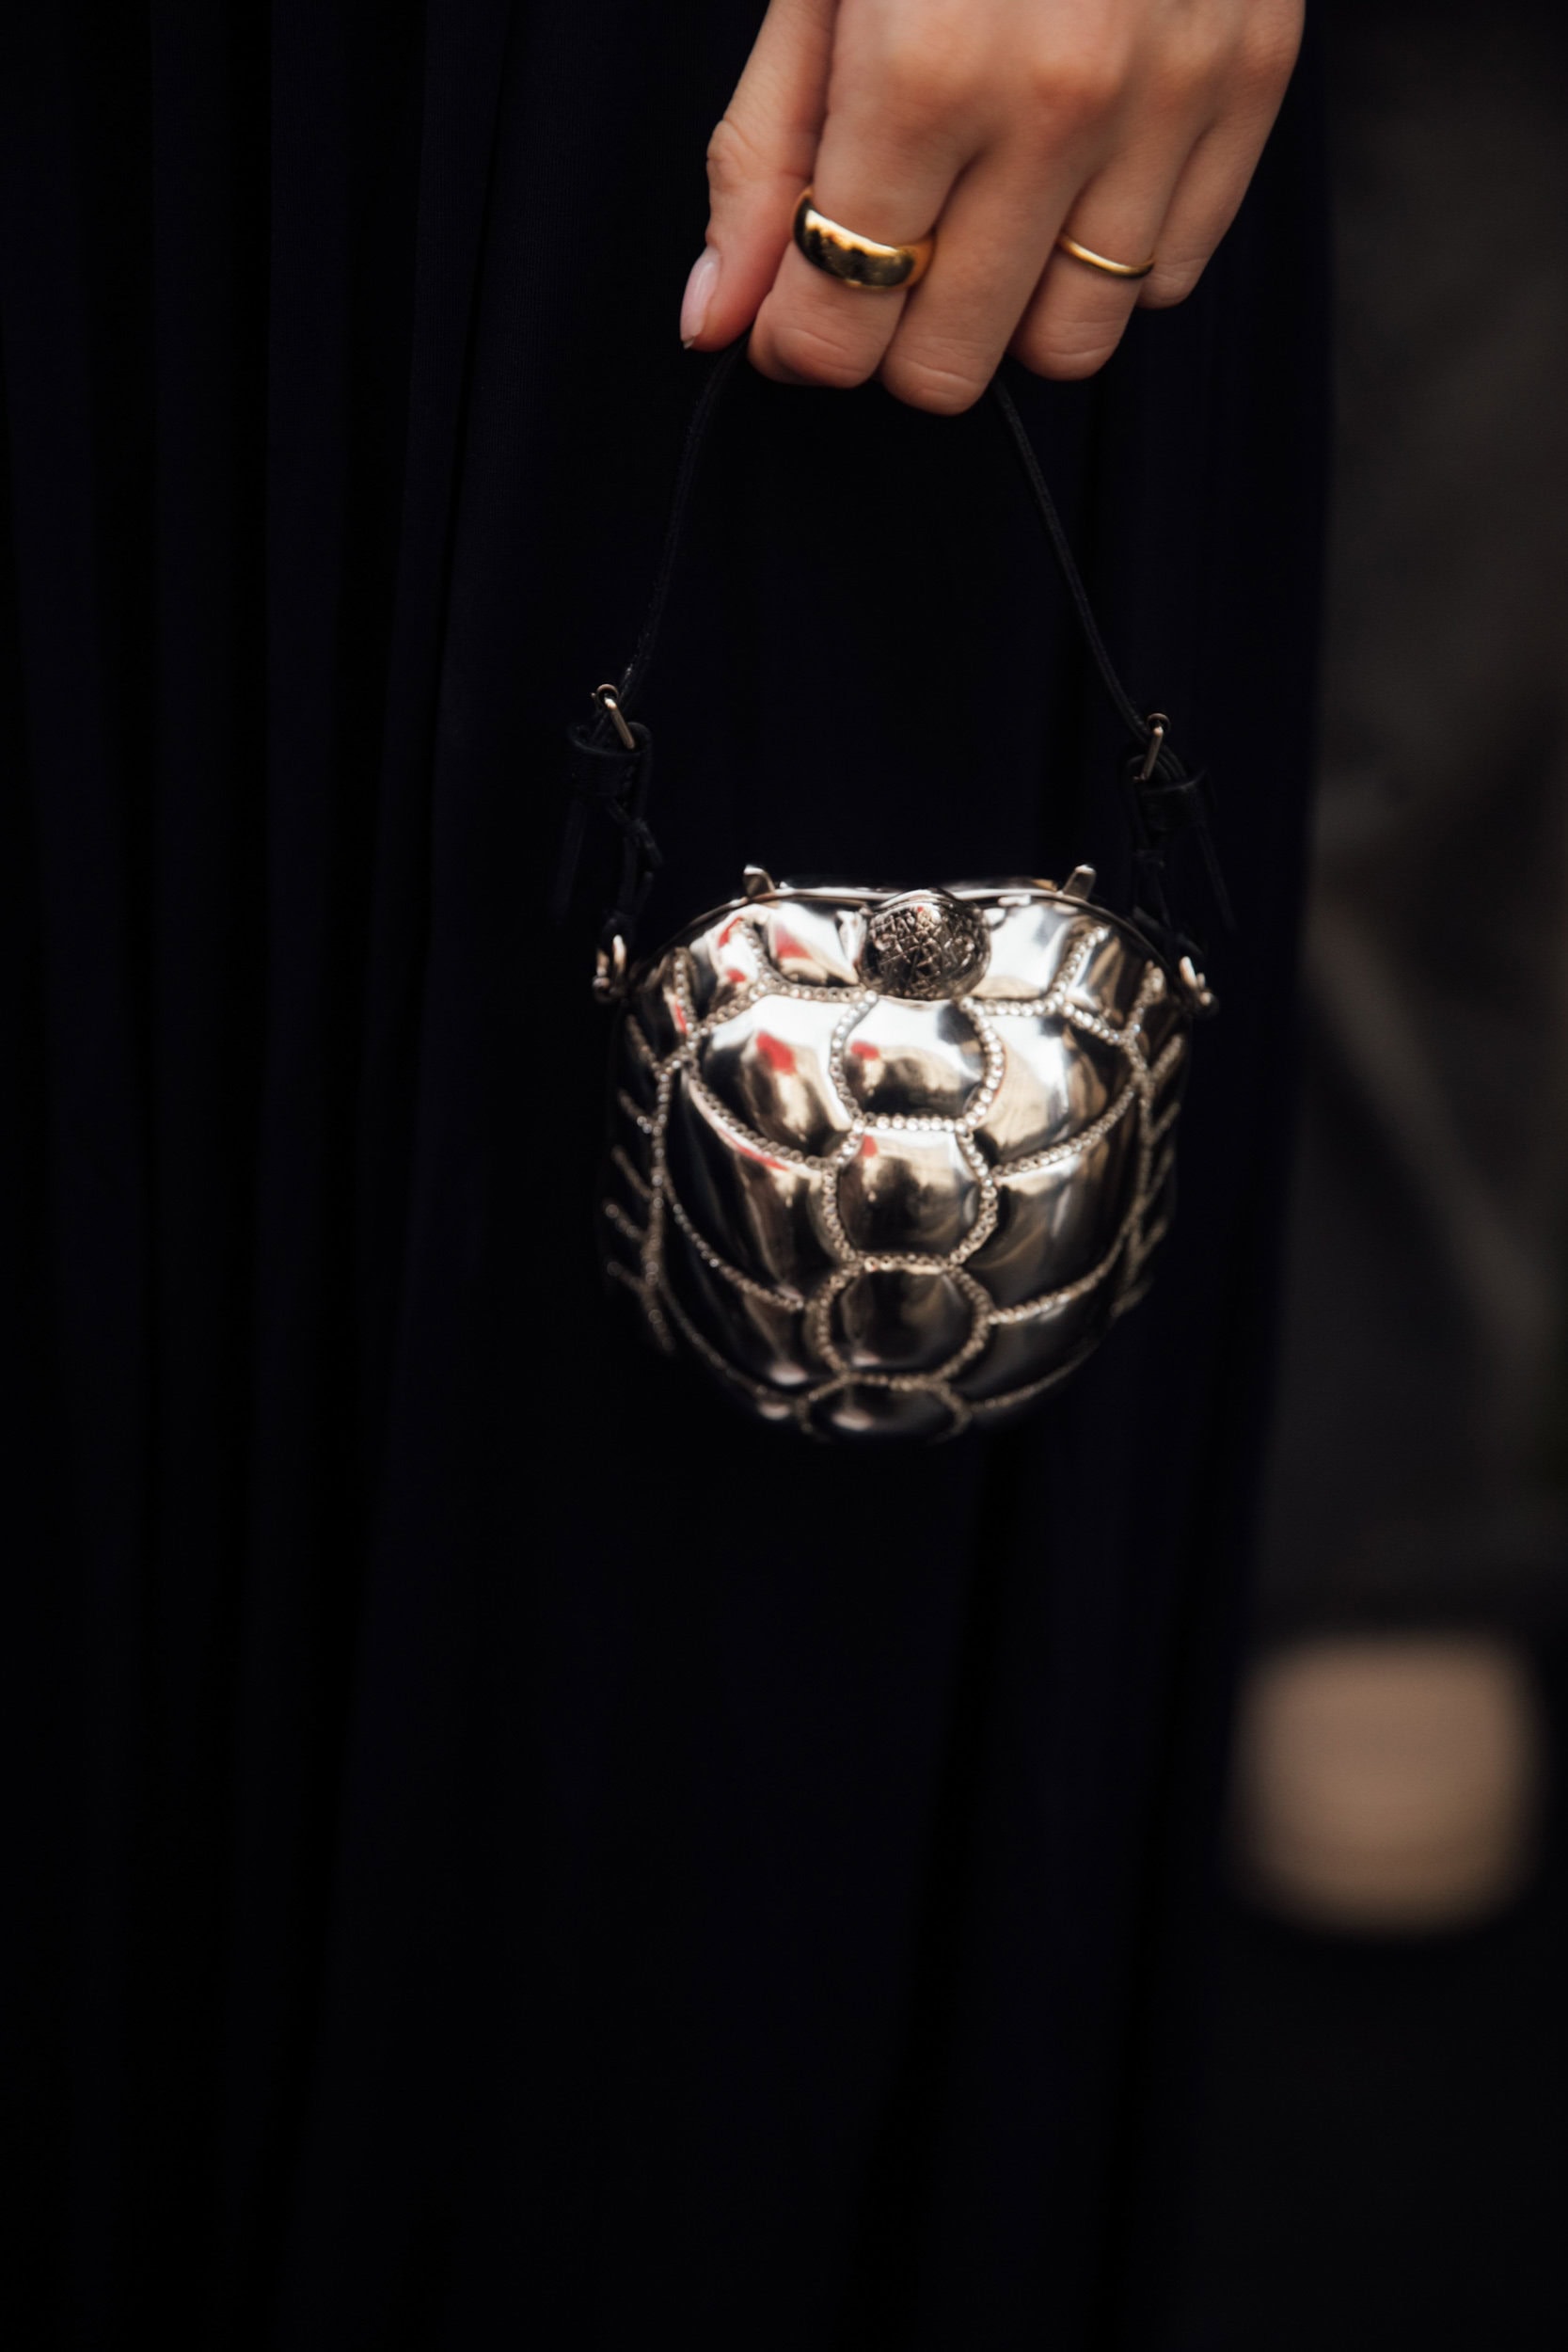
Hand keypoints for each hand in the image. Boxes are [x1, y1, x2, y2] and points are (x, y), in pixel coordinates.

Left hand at [680, 0, 1301, 410]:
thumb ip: (764, 159)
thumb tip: (716, 318)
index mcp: (926, 75)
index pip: (841, 329)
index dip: (802, 340)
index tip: (795, 309)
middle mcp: (1056, 108)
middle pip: (952, 366)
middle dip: (897, 334)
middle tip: (890, 252)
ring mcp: (1167, 104)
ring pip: (1070, 345)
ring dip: (1010, 309)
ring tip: (987, 216)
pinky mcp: (1247, 90)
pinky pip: (1167, 278)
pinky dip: (1109, 257)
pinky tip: (1073, 176)